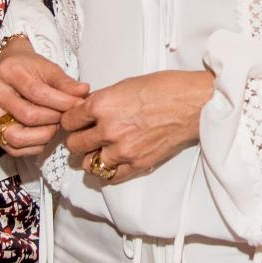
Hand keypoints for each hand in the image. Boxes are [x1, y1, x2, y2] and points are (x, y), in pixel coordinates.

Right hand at [0, 35, 88, 157]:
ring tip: (55, 126)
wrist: (9, 67)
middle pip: (27, 115)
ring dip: (43, 136)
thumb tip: (83, 93)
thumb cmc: (30, 68)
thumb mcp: (49, 68)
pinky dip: (32, 147)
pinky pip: (11, 148)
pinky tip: (44, 137)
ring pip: (16, 137)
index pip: (36, 92)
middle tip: (66, 117)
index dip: (61, 102)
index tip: (78, 105)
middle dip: (53, 119)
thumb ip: (66, 82)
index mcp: (8, 71)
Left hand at [61, 69, 213, 182]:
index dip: (70, 120)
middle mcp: (108, 129)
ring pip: (88, 164)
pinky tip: (112, 160)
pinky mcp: (136, 164)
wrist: (193, 104)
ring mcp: (122, 150)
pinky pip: (109, 176)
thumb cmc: (165, 89)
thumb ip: (103, 101)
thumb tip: (88, 110)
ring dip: (91, 157)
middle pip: (74, 144)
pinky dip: (108, 170)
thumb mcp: (125, 85)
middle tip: (84, 136)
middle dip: (77, 139)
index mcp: (102, 105)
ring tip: (99, 150)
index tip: (75, 121)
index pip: (68, 121)